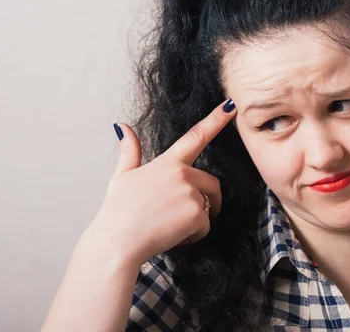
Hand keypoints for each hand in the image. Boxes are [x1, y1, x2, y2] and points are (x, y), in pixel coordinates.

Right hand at [87, 99, 236, 266]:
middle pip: (211, 183)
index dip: (216, 119)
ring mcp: (191, 193)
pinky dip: (193, 236)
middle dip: (205, 200)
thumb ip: (129, 151)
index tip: (232, 106)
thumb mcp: (122, 176)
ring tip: (169, 226)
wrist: (117, 243)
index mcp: (167, 163)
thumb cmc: (118, 212)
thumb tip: (123, 127)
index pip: (196, 136)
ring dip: (196, 220)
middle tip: (182, 216)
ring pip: (208, 207)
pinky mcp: (197, 214)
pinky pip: (205, 227)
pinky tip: (172, 236)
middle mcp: (182, 174)